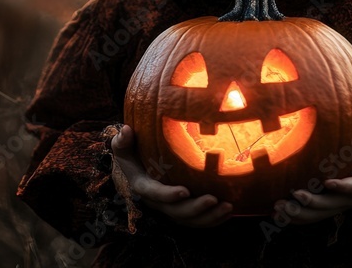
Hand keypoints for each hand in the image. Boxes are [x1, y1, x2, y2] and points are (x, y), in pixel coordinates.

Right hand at [111, 124, 232, 227]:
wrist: (137, 166)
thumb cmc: (132, 153)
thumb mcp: (123, 145)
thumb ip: (122, 140)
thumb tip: (126, 130)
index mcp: (142, 186)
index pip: (154, 194)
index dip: (169, 195)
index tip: (185, 190)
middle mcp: (157, 202)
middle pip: (176, 212)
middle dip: (196, 209)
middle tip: (214, 199)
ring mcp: (170, 208)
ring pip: (189, 220)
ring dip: (209, 217)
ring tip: (228, 207)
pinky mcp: (182, 209)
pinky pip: (197, 220)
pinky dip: (213, 219)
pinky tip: (228, 211)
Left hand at [275, 123, 351, 224]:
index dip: (344, 187)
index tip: (328, 182)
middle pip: (332, 205)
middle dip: (314, 203)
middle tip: (295, 194)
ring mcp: (337, 203)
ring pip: (318, 214)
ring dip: (298, 213)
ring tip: (278, 207)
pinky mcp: (325, 205)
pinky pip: (309, 215)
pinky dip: (293, 216)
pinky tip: (274, 213)